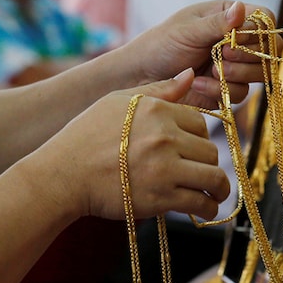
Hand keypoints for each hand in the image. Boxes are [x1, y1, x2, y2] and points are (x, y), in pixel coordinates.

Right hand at [47, 69, 229, 220]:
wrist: (63, 175)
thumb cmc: (86, 136)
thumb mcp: (118, 101)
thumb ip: (159, 89)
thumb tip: (191, 74)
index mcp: (157, 110)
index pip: (200, 123)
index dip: (199, 137)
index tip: (193, 149)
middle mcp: (164, 137)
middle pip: (210, 150)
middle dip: (208, 162)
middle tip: (203, 172)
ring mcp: (164, 168)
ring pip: (212, 176)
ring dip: (219, 188)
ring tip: (216, 194)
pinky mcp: (160, 198)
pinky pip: (199, 203)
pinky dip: (208, 208)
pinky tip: (206, 209)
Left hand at [127, 0, 280, 108]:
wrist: (140, 77)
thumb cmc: (160, 44)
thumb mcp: (188, 30)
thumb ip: (217, 23)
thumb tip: (241, 8)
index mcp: (229, 17)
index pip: (265, 19)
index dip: (259, 30)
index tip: (237, 38)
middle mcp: (237, 40)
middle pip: (270, 49)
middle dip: (249, 56)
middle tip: (224, 56)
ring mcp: (234, 66)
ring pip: (259, 74)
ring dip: (237, 74)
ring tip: (210, 70)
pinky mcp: (226, 89)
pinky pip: (240, 94)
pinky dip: (220, 90)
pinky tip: (198, 83)